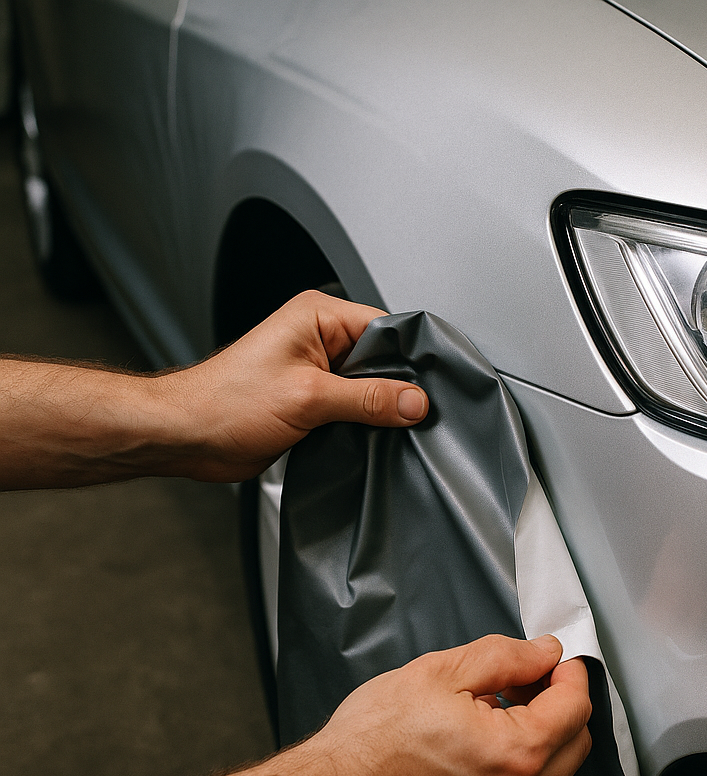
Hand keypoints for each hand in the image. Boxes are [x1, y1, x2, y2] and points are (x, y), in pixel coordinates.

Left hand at [160, 290, 428, 481]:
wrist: (187, 437)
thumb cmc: (224, 403)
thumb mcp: (309, 398)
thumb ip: (368, 399)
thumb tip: (414, 401)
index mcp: (317, 316)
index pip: (386, 328)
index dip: (409, 359)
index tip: (428, 389)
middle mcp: (318, 337)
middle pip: (382, 360)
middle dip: (394, 389)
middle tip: (407, 415)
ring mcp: (316, 370)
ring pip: (369, 388)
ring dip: (376, 410)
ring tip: (381, 427)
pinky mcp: (312, 400)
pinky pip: (353, 409)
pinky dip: (362, 424)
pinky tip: (364, 437)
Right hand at [304, 634, 593, 775]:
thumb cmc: (372, 741)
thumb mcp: (441, 672)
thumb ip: (506, 657)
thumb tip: (544, 653)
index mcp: (516, 754)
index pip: (576, 706)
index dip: (569, 672)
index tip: (554, 658)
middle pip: (575, 742)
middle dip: (560, 703)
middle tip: (525, 678)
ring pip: (553, 773)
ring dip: (540, 736)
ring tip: (493, 709)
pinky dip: (519, 767)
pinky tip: (480, 744)